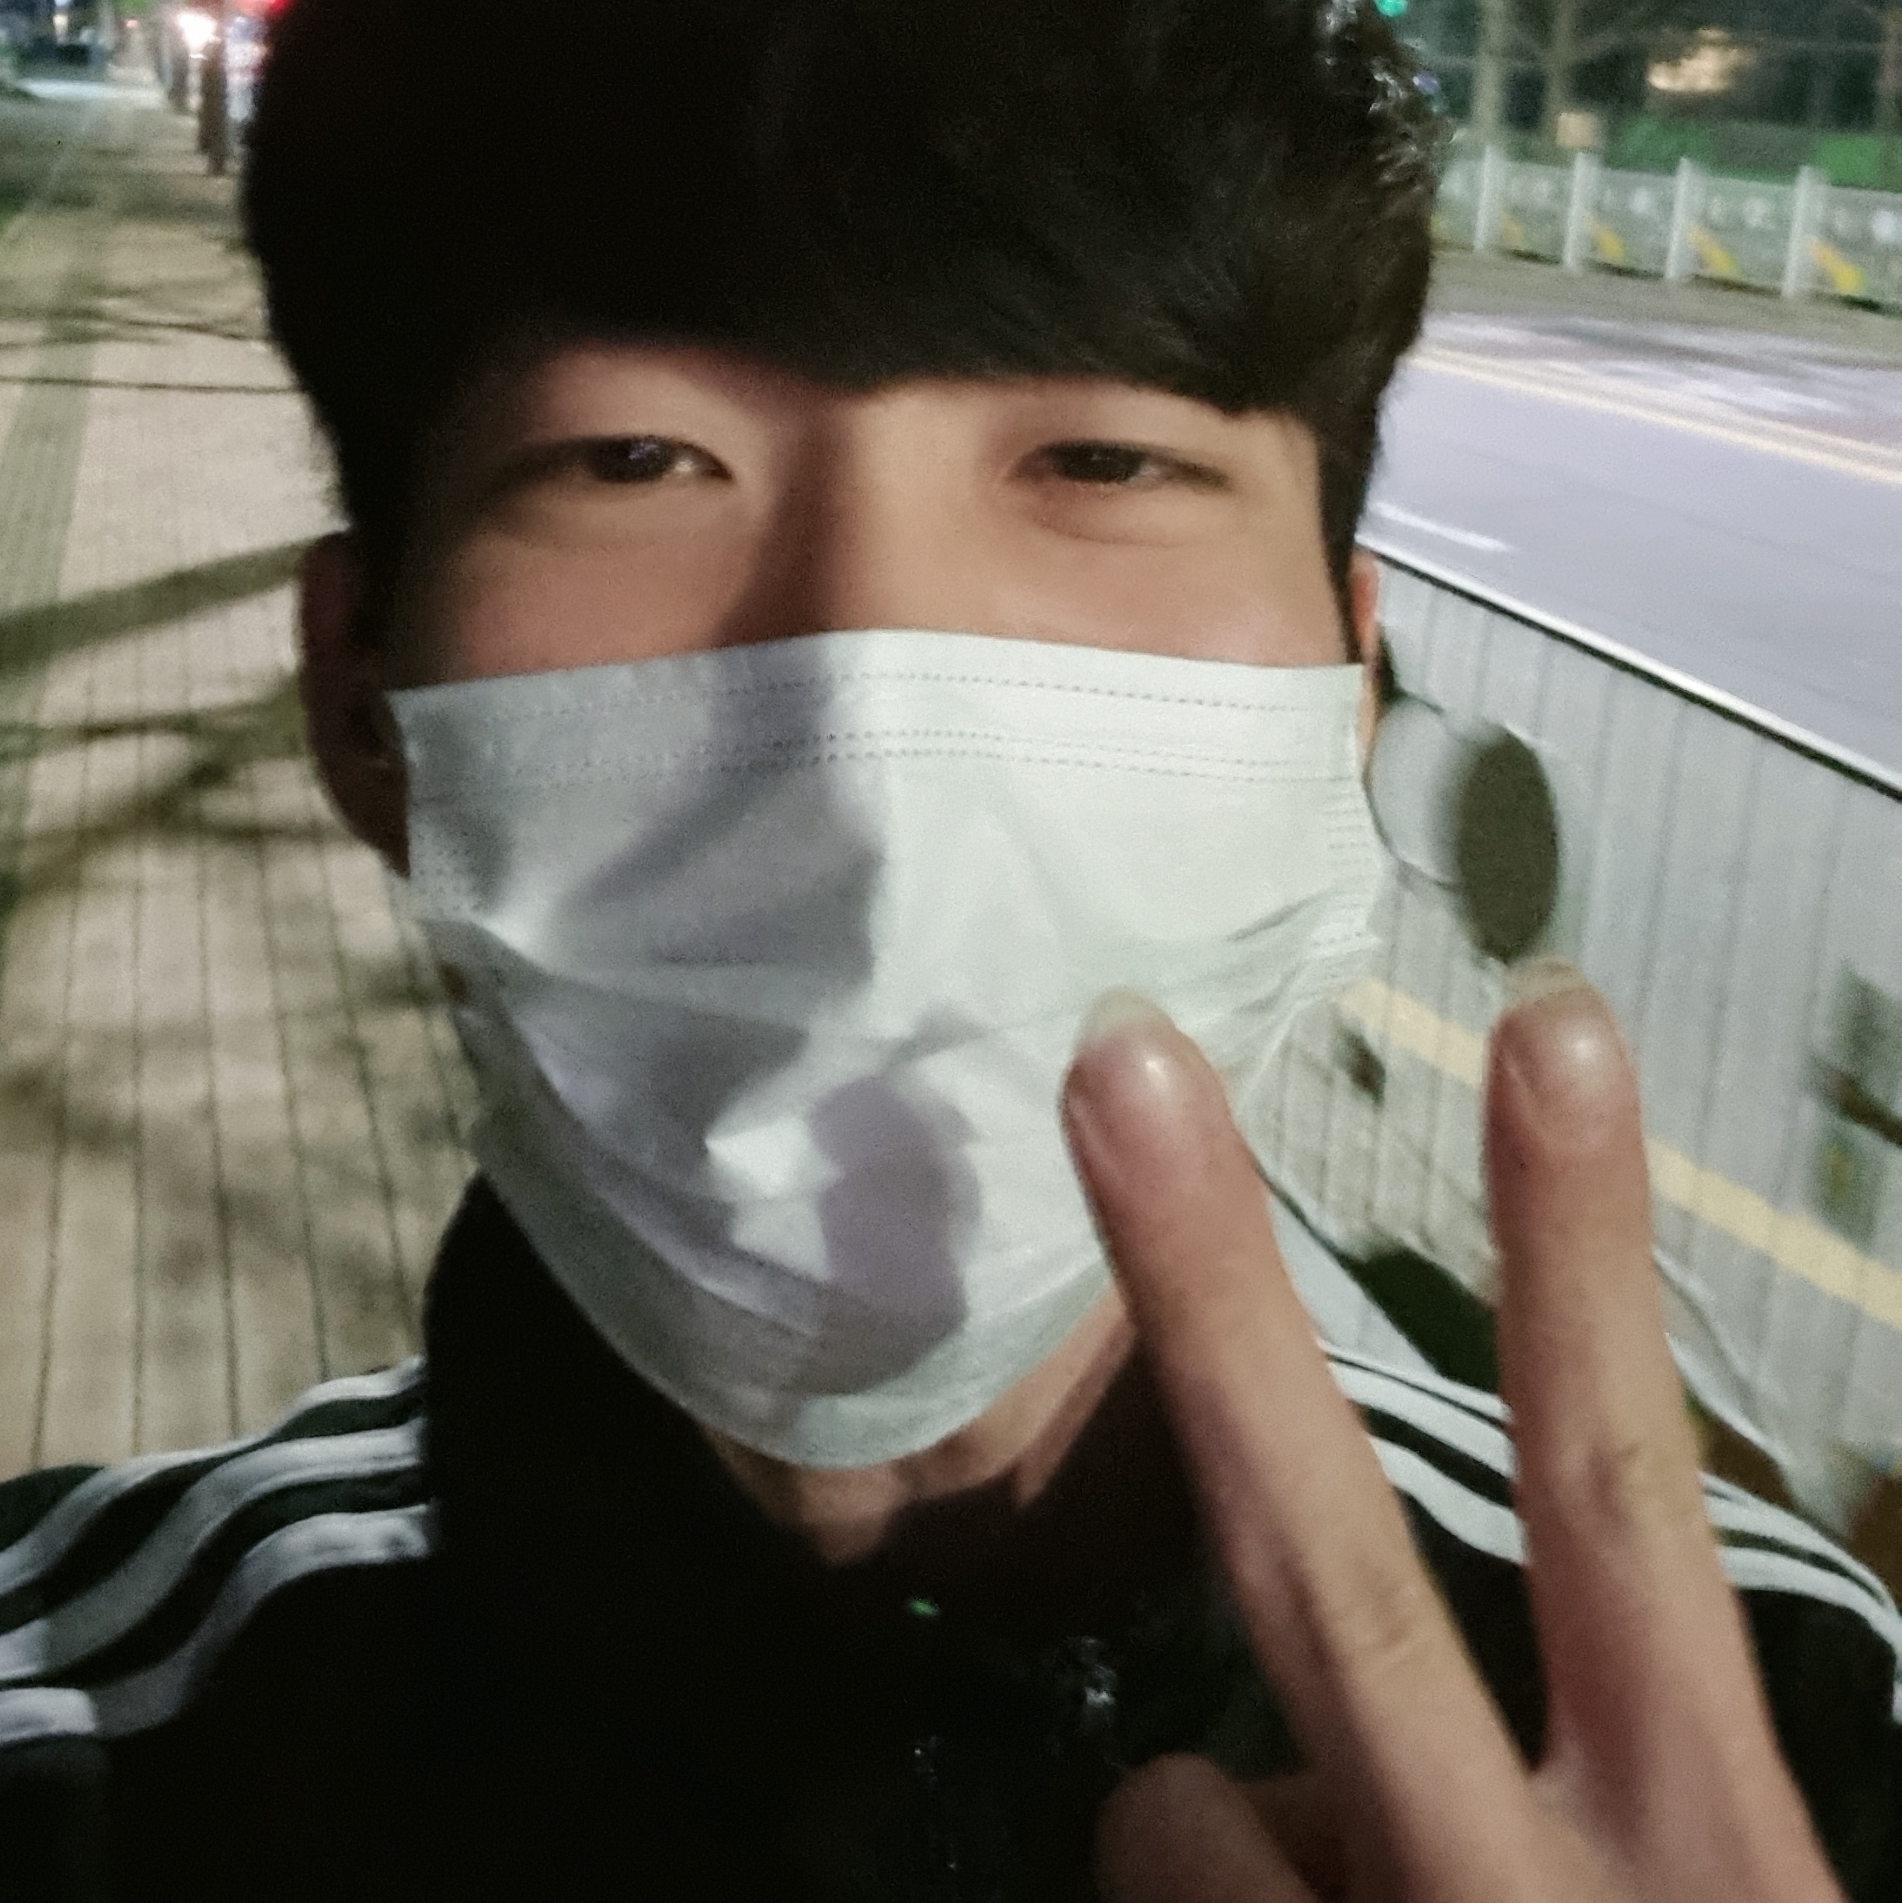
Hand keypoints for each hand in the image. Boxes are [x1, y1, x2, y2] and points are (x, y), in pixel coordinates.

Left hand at [1060, 966, 1845, 1902]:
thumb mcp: (1715, 1900)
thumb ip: (1613, 1765)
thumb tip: (1420, 1678)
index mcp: (1704, 1841)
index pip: (1627, 1500)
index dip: (1581, 1253)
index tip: (1551, 1019)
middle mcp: (1520, 1898)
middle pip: (1330, 1566)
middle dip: (1209, 1296)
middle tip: (1118, 1063)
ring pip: (1179, 1799)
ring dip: (1230, 1829)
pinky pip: (1153, 1881)